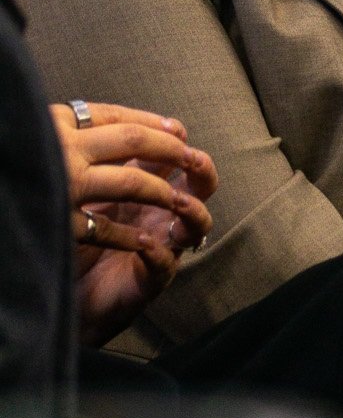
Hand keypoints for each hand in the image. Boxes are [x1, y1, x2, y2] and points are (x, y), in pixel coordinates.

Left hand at [51, 101, 216, 345]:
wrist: (67, 292)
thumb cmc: (76, 240)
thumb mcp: (85, 193)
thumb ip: (100, 165)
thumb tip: (101, 126)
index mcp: (147, 188)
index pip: (173, 158)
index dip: (178, 143)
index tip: (175, 129)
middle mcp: (161, 214)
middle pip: (199, 187)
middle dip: (201, 171)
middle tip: (192, 159)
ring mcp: (162, 245)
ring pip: (197, 225)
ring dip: (190, 210)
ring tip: (176, 201)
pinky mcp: (152, 278)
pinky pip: (165, 262)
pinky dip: (158, 250)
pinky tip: (143, 242)